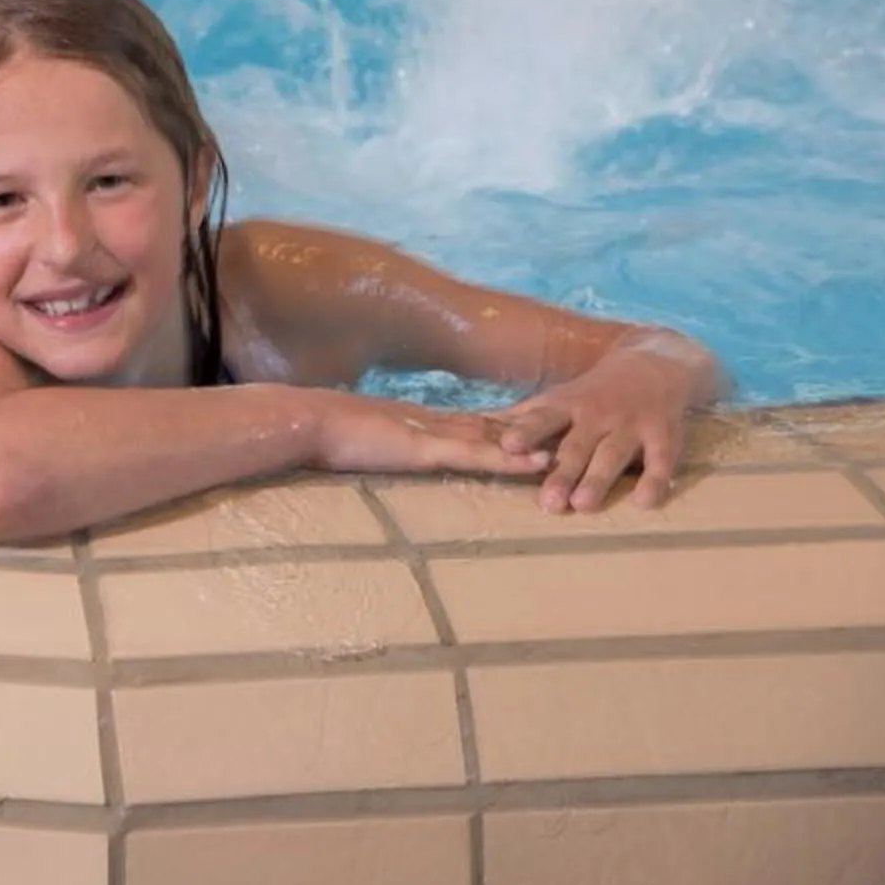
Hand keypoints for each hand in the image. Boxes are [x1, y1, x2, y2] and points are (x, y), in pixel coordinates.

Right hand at [307, 389, 555, 482]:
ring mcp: (433, 433)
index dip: (510, 426)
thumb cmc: (323, 435)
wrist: (306, 421)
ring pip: (495, 438)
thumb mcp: (361, 442)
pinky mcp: (425, 447)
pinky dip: (507, 457)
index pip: (474, 423)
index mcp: (420, 422)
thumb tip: (384, 452)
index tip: (543, 428)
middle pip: (496, 426)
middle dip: (536, 430)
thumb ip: (379, 445)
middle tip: (578, 432)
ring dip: (535, 444)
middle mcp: (435, 422)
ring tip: (576, 448)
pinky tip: (536, 463)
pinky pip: (476, 453)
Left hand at [497, 338, 711, 512]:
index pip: (544, 418)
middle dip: (562, 473)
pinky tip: (644, 503)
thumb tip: (480, 428)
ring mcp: (632, 426)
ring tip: (583, 505)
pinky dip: (654, 481)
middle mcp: (598, 415)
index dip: (527, 432)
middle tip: (548, 503)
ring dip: (598, 479)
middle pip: (577, 446)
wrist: (654, 365)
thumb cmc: (595, 392)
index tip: (508, 446)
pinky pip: (661, 462)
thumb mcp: (561, 398)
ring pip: (613, 455)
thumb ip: (528, 418)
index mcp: (569, 406)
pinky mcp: (664, 437)